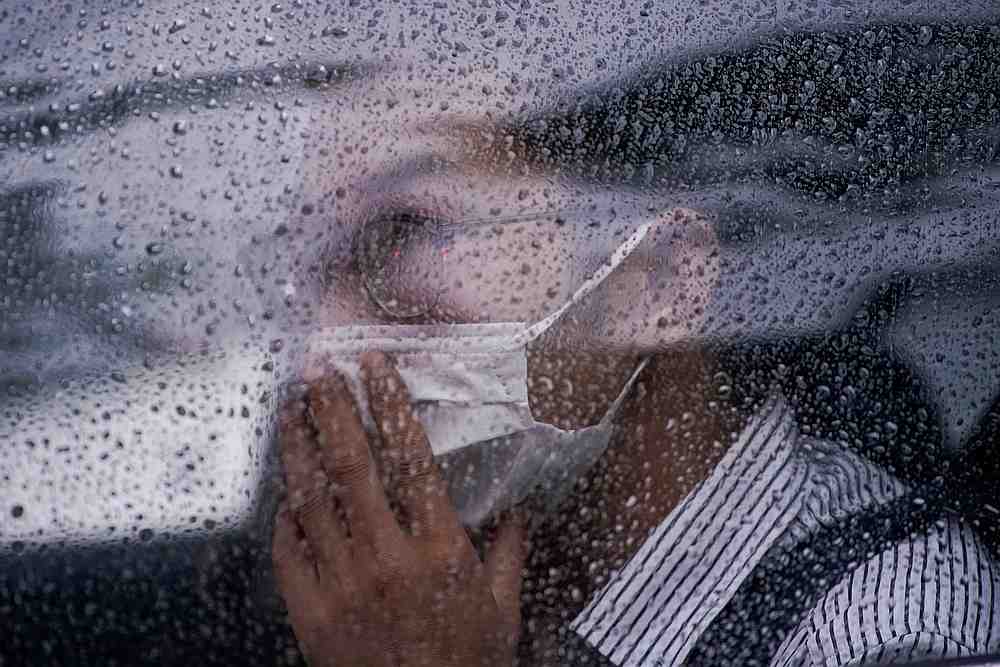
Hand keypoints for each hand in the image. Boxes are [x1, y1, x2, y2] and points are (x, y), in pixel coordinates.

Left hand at [272, 351, 525, 666]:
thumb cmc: (467, 663)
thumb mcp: (504, 608)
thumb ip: (509, 551)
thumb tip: (519, 506)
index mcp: (439, 549)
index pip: (411, 458)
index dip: (390, 405)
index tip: (375, 367)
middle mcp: (387, 557)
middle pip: (353, 466)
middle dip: (332, 410)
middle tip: (317, 369)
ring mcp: (343, 584)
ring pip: (312, 500)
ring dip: (298, 448)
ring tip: (288, 408)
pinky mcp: (311, 613)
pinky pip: (291, 553)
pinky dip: (285, 518)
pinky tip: (284, 492)